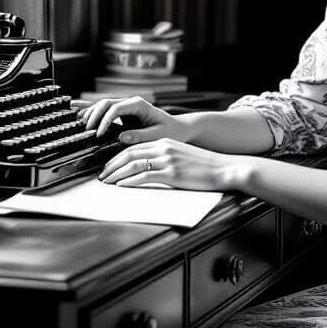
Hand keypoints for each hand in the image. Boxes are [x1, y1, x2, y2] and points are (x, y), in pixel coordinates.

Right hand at [79, 96, 189, 144]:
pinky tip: (76, 110)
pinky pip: (104, 109)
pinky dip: (90, 110)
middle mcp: (130, 102)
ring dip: (89, 113)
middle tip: (85, 130)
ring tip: (77, 123)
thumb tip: (121, 136)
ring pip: (102, 104)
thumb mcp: (158, 135)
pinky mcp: (122, 113)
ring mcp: (125, 106)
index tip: (99, 134)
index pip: (116, 108)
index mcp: (139, 104)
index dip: (105, 120)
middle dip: (93, 116)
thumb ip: (140, 135)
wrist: (177, 128)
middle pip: (105, 103)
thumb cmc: (170, 131)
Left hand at [97, 137, 244, 191]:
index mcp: (165, 142)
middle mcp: (164, 148)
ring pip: (134, 164)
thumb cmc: (205, 166)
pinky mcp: (172, 174)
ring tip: (107, 182)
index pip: (134, 147)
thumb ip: (165, 157)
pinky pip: (145, 176)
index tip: (109, 166)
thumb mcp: (182, 155)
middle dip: (112, 165)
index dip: (117, 157)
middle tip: (102, 176)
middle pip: (129, 154)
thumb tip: (148, 168)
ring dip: (116, 174)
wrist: (224, 168)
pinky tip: (122, 185)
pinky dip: (130, 181)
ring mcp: (168, 160)